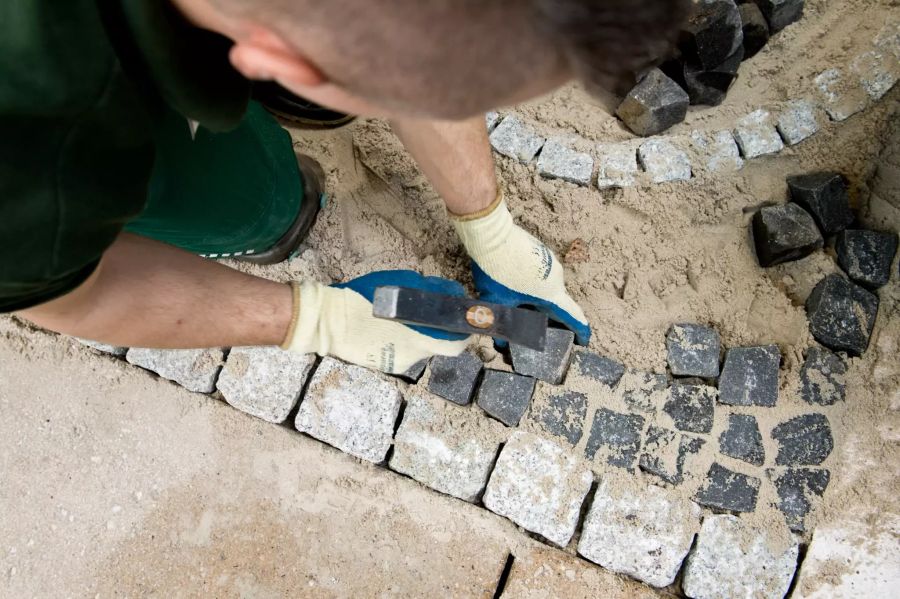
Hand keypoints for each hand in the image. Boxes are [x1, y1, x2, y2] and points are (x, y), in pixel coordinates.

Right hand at [282, 270, 470, 373]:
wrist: (328, 321)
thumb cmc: (363, 297)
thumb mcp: (400, 284)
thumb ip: (430, 291)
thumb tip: (452, 294)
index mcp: (420, 336)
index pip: (456, 344)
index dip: (464, 333)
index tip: (462, 321)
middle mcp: (413, 355)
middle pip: (438, 346)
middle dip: (441, 331)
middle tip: (433, 315)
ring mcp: (398, 362)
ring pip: (420, 349)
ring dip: (419, 335)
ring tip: (403, 319)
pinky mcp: (385, 365)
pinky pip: (403, 353)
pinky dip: (403, 342)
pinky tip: (388, 330)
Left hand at [451, 194, 590, 345]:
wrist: (491, 233)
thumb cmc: (496, 269)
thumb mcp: (496, 302)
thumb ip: (501, 324)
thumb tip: (501, 343)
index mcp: (550, 293)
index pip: (571, 316)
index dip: (579, 331)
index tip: (583, 340)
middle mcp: (556, 277)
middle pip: (557, 302)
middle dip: (549, 317)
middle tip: (537, 328)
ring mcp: (550, 261)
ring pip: (547, 287)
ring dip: (538, 299)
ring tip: (520, 307)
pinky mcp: (541, 251)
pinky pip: (541, 274)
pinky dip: (534, 284)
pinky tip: (515, 285)